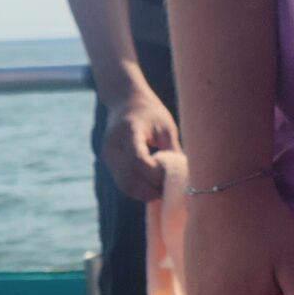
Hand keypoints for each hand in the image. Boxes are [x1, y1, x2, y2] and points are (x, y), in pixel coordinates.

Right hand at [101, 86, 179, 201]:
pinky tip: (154, 188)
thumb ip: (172, 150)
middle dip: (152, 188)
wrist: (125, 100)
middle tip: (171, 188)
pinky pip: (123, 183)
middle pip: (130, 177)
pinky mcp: (110, 162)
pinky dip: (139, 191)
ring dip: (145, 193)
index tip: (171, 175)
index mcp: (128, 131)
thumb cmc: (150, 112)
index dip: (155, 173)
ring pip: (125, 185)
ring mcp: (109, 155)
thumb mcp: (165, 126)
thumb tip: (185, 175)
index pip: (138, 160)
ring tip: (164, 190)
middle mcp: (113, 145)